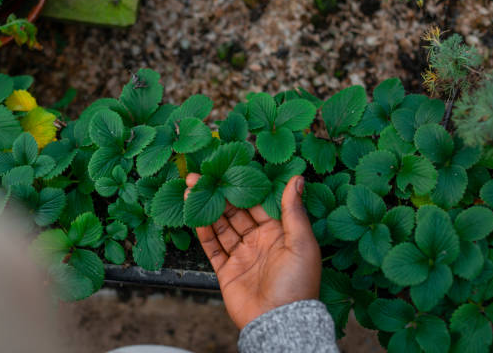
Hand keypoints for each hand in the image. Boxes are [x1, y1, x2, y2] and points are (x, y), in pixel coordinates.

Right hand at [184, 174, 321, 329]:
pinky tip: (194, 214)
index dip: (243, 186)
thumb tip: (297, 178)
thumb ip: (294, 210)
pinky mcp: (226, 271)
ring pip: (221, 226)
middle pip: (236, 212)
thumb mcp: (302, 243)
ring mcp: (242, 256)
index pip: (258, 203)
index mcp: (279, 233)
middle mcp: (259, 241)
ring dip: (207, 208)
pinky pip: (212, 247)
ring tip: (191, 189)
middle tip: (202, 176)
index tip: (229, 168)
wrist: (278, 323)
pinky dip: (203, 231)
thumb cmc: (297, 284)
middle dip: (219, 194)